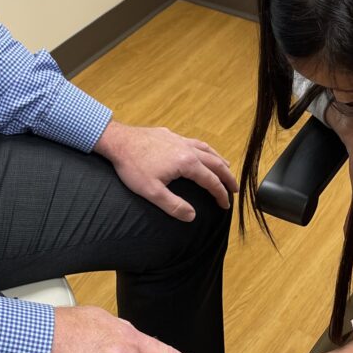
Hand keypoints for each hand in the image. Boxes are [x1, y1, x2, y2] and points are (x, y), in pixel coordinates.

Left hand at [94, 121, 237, 221]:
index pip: (211, 181)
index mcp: (187, 163)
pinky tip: (201, 152)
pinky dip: (205, 149)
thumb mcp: (152, 192)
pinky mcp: (170, 135)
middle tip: (235, 189)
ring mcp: (179, 140)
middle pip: (215, 163)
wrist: (118, 141)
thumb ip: (174, 206)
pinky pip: (195, 142)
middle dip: (227, 177)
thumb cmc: (133, 166)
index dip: (221, 194)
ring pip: (207, 149)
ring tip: (226, 168)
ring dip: (219, 160)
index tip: (226, 205)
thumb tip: (192, 216)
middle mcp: (187, 149)